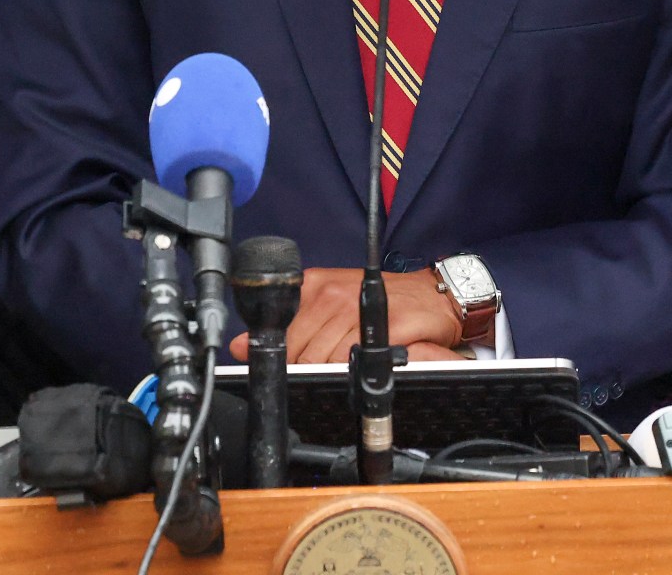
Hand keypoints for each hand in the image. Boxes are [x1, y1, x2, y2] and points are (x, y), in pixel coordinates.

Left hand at [226, 268, 461, 364]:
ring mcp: (358, 310)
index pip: (281, 332)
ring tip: (333, 380)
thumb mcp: (329, 301)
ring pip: (324, 359)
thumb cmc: (382, 299)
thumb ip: (287, 323)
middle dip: (300, 374)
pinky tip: (354, 373)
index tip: (274, 373)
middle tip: (309, 384)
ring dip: (326, 376)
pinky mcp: (383, 326)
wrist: (432, 293)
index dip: (276, 358)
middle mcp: (333, 296)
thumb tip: (239, 345)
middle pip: (300, 351)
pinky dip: (350, 372)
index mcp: (314, 286)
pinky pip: (354, 358)